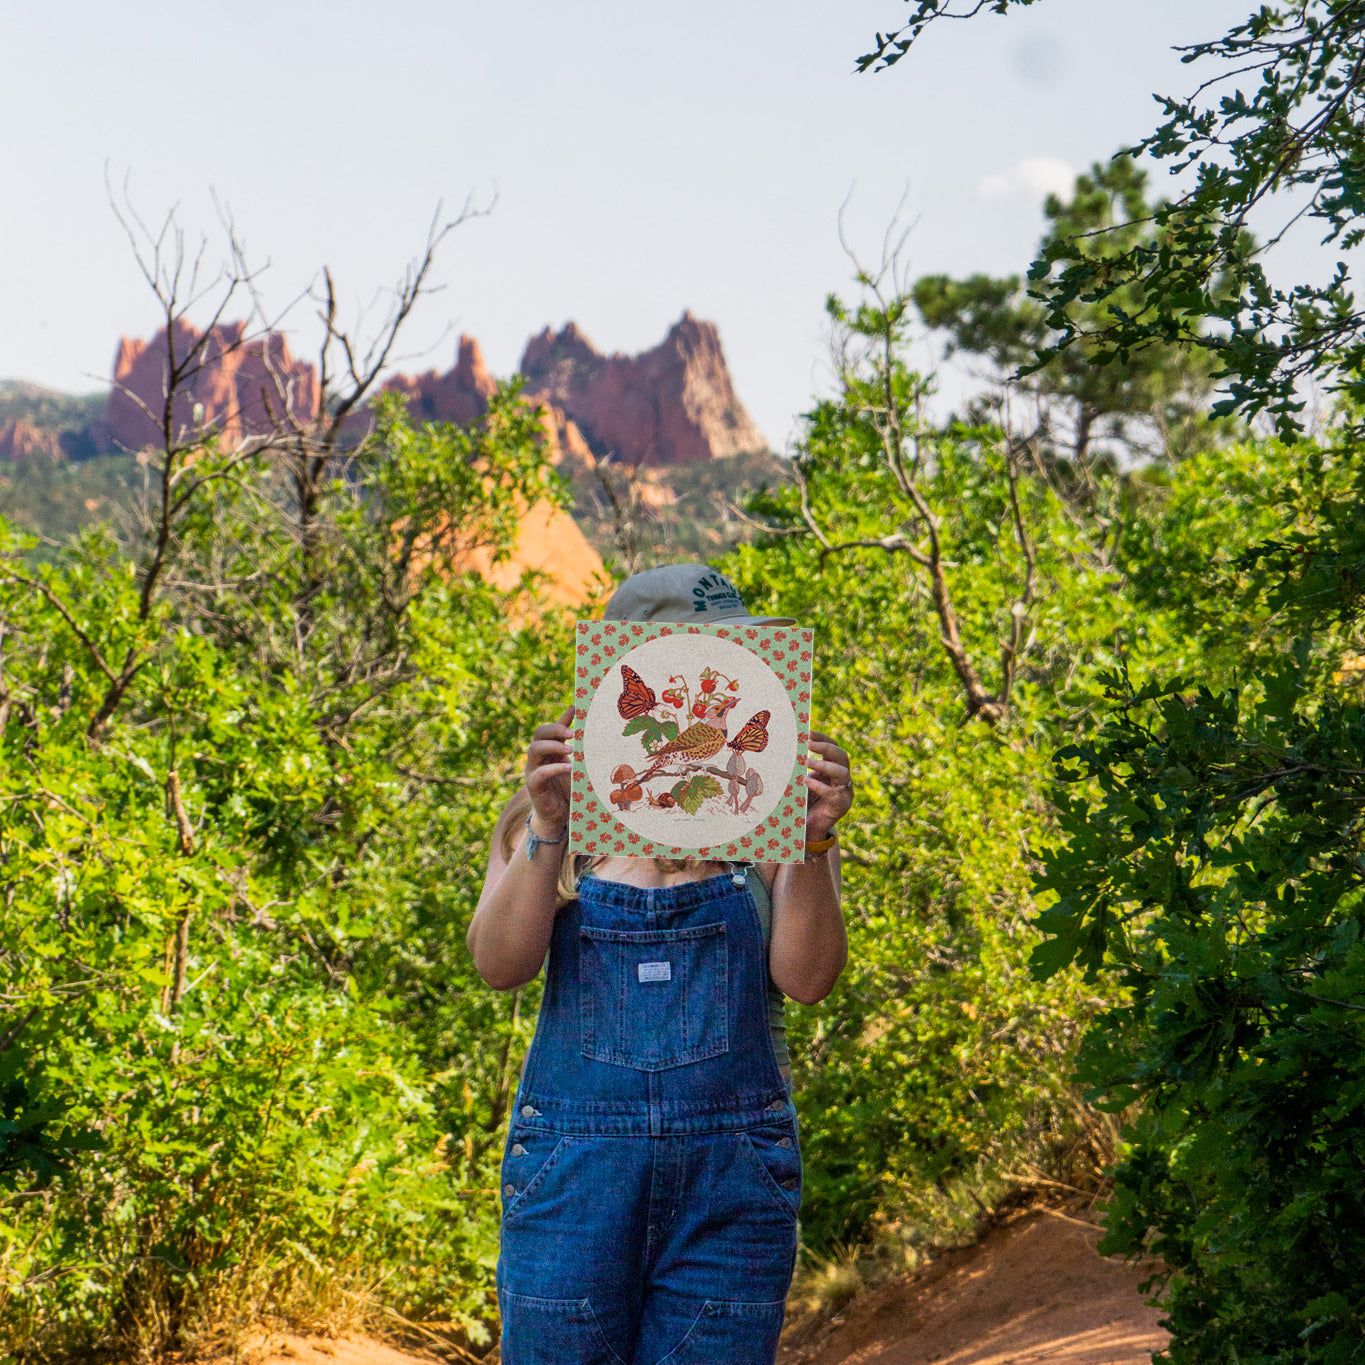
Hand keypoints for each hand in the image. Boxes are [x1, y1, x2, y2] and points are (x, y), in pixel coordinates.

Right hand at [525, 705, 573, 833]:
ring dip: (553, 746)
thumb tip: (594, 735)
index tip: (576, 709)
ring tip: (571, 749)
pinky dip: (554, 768)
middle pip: (539, 733)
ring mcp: (533, 770)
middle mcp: (538, 757)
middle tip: (572, 733)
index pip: (551, 727)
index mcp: (549, 749)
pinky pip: (539, 773)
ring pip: (534, 749)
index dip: (562, 718)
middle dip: (555, 729)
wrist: (558, 816)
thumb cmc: (568, 789)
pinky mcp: (534, 785)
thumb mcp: (576, 766)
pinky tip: (569, 768)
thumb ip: (580, 750)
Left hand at [803, 732, 851, 841]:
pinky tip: (806, 782)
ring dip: (824, 765)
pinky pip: (834, 794)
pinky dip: (820, 786)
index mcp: (834, 767)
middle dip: (825, 748)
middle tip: (808, 745)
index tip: (808, 732)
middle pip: (841, 756)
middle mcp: (843, 777)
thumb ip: (799, 767)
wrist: (810, 828)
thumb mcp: (801, 780)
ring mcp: (845, 791)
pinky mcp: (841, 806)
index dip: (822, 738)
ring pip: (842, 773)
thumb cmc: (804, 801)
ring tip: (806, 762)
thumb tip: (783, 748)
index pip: (833, 746)